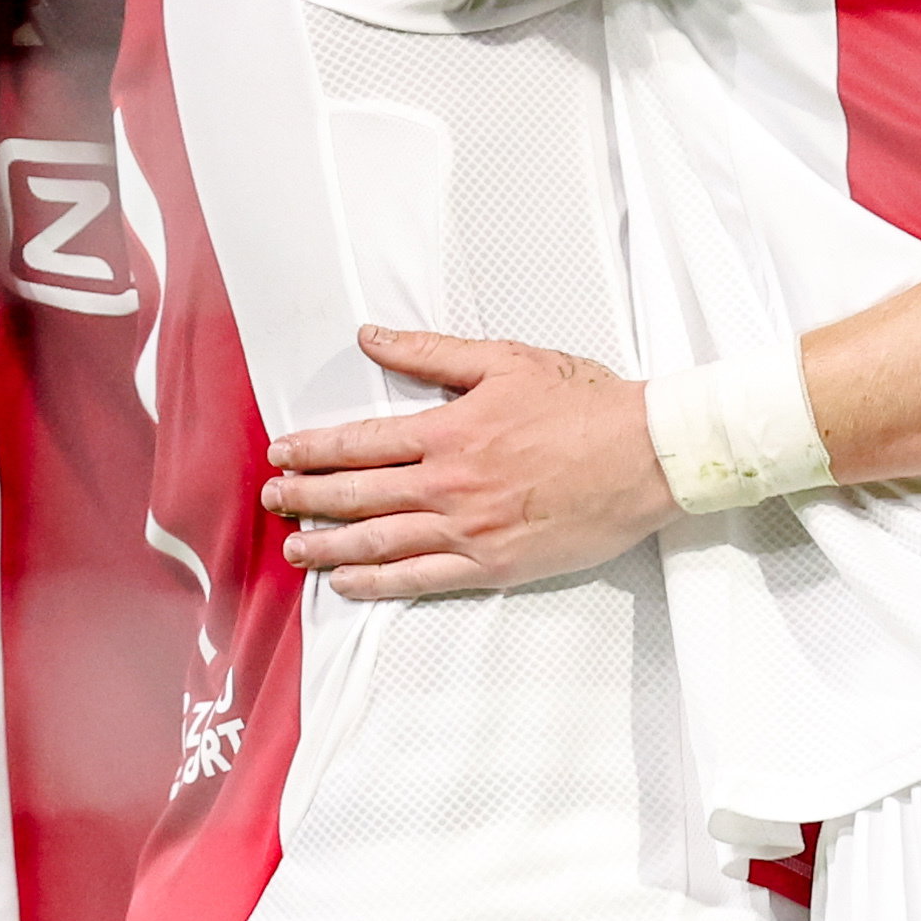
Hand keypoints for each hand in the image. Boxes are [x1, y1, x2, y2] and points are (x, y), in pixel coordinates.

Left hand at [263, 327, 677, 597]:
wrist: (648, 454)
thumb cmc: (586, 403)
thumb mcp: (506, 360)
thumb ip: (431, 352)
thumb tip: (371, 336)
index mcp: (450, 430)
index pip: (361, 443)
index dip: (314, 449)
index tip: (281, 453)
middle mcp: (450, 484)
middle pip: (358, 496)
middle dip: (306, 499)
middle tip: (273, 500)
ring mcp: (470, 529)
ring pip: (380, 542)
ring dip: (328, 547)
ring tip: (295, 548)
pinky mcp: (495, 564)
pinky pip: (421, 579)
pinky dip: (377, 583)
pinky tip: (348, 583)